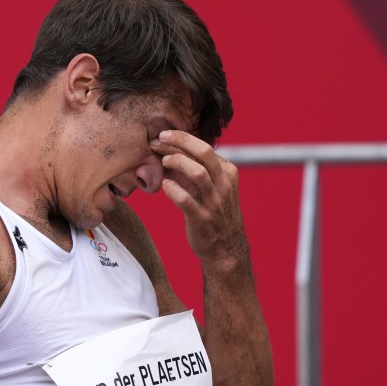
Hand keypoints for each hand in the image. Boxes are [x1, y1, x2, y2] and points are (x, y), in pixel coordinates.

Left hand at [150, 130, 248, 269]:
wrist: (225, 248)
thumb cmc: (212, 212)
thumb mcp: (210, 187)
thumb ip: (192, 170)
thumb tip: (166, 151)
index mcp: (227, 172)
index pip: (204, 148)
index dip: (182, 139)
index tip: (163, 137)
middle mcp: (224, 185)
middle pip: (204, 153)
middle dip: (180, 141)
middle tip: (159, 139)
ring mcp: (214, 202)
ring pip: (198, 174)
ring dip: (178, 163)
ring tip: (163, 162)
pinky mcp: (202, 220)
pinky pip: (186, 202)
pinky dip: (173, 191)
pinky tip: (164, 186)